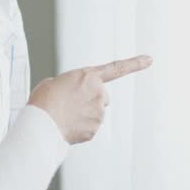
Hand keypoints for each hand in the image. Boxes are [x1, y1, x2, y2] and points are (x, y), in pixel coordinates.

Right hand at [27, 55, 151, 143]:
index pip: (117, 68)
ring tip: (64, 116)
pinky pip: (90, 129)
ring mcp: (99, 112)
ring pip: (95, 114)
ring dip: (83, 116)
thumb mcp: (54, 82)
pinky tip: (67, 127)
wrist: (40, 123)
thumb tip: (75, 98)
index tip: (150, 59)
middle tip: (70, 105)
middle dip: (90, 101)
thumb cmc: (43, 101)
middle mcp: (99, 92)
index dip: (135, 63)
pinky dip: (80, 129)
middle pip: (102, 98)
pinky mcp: (95, 129)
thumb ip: (72, 85)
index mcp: (88, 76)